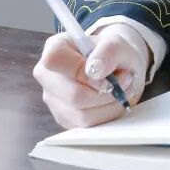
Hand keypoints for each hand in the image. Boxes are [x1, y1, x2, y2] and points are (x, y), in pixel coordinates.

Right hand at [32, 26, 148, 129]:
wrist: (118, 69)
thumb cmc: (113, 54)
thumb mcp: (118, 43)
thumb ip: (109, 50)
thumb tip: (95, 69)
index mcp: (55, 47)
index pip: (54, 60)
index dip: (80, 70)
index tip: (103, 71)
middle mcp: (47, 74)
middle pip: (72, 94)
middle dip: (105, 92)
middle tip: (123, 80)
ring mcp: (52, 98)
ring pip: (81, 114)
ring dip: (109, 104)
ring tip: (119, 89)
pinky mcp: (63, 118)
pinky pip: (87, 125)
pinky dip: (106, 114)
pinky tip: (111, 101)